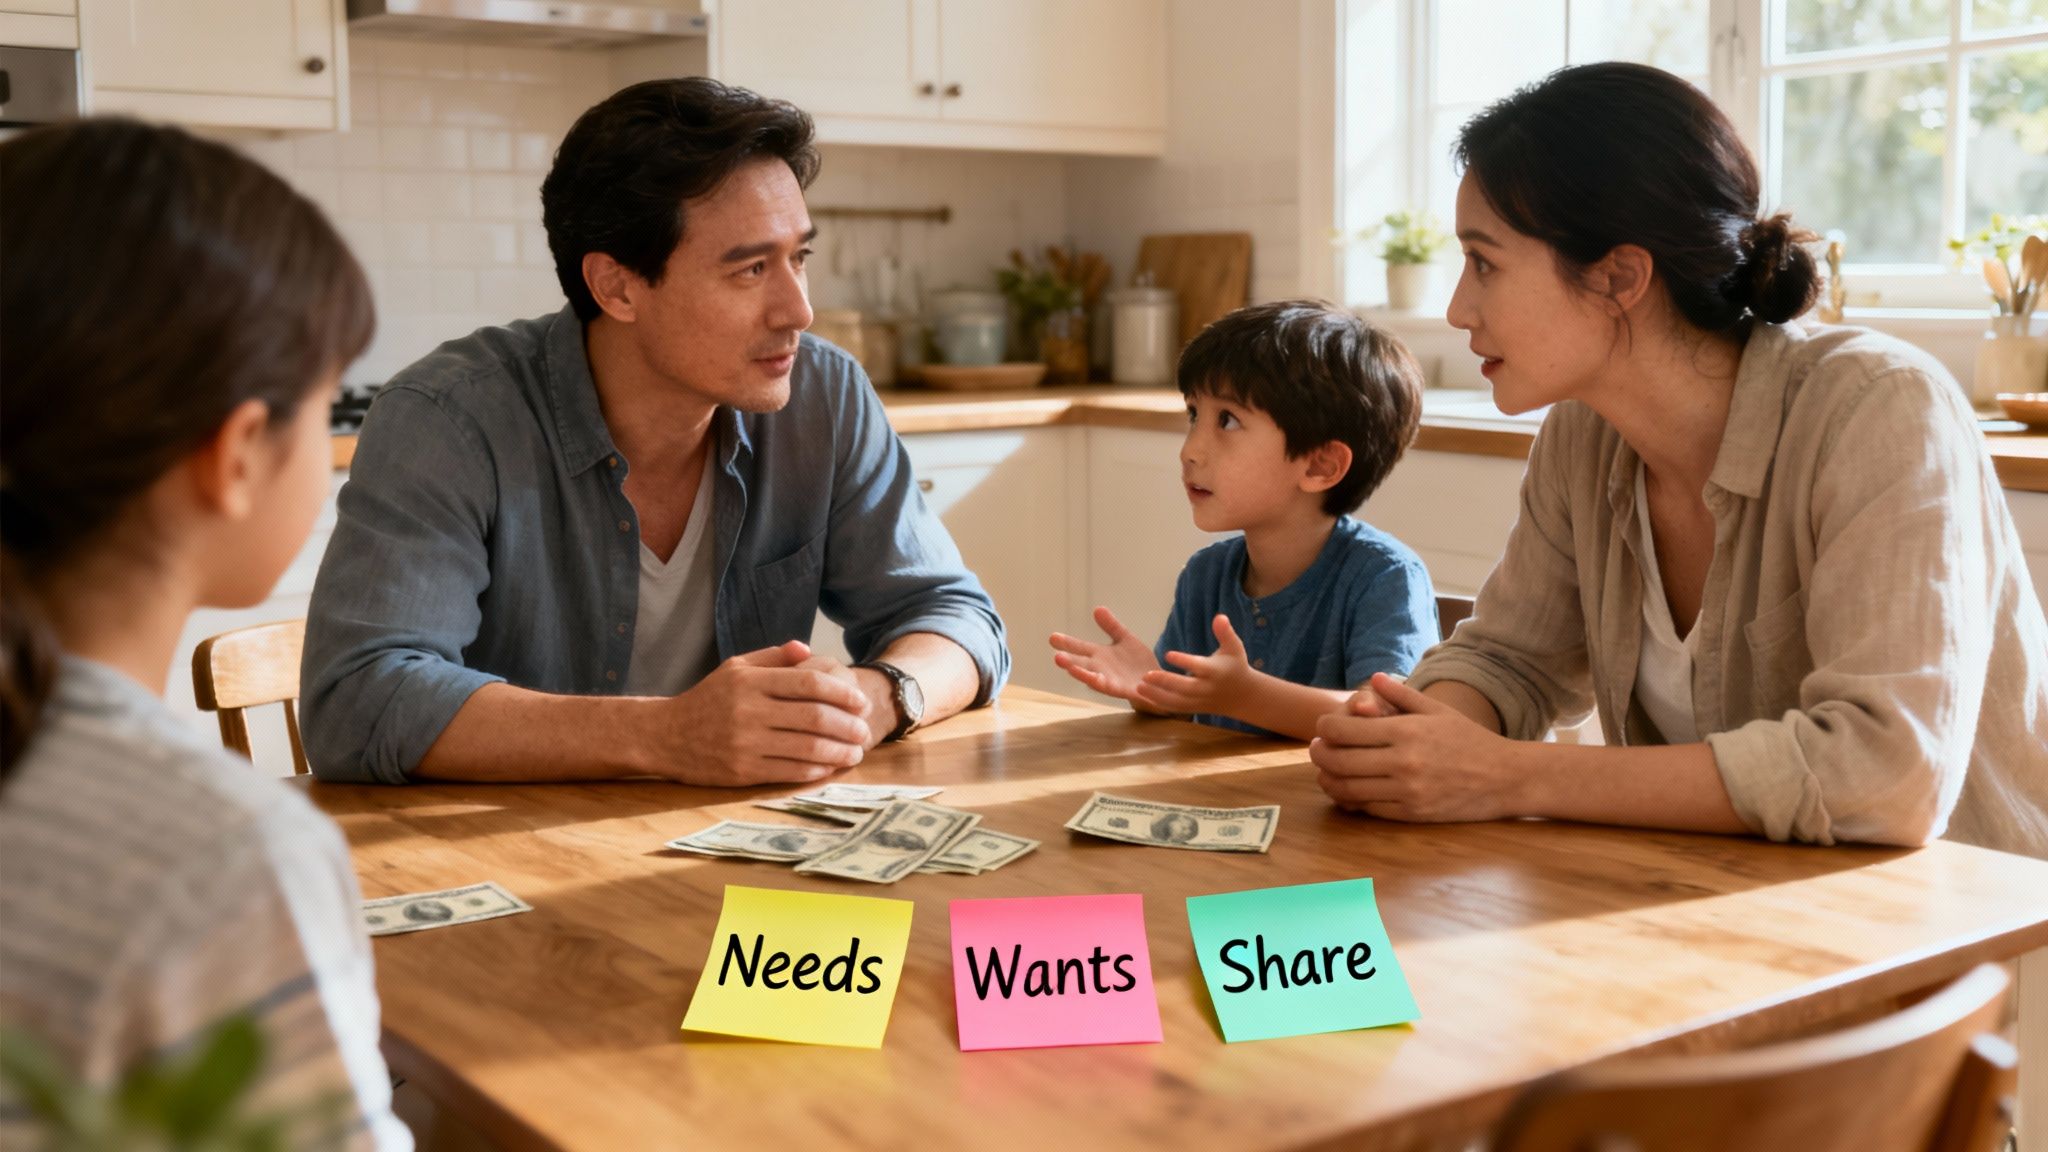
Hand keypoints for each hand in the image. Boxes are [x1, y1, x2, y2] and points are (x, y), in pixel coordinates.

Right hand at [652, 640, 872, 785]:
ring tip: (856, 752)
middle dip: (848, 726)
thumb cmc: (708, 699)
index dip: (842, 693)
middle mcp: (748, 711)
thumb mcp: (735, 668)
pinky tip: (830, 767)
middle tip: (865, 731)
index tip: (861, 702)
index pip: (809, 683)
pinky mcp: (742, 771)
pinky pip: (789, 771)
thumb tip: (809, 650)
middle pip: (814, 717)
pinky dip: (816, 770)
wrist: (665, 736)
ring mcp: (745, 743)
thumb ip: (774, 658)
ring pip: (807, 748)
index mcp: (750, 681)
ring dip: (839, 752)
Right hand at [1049, 607, 1162, 703]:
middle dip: (1069, 662)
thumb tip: (1097, 608)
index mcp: (1100, 655)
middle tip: (1056, 657)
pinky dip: (1104, 685)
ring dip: (1082, 675)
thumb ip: (1112, 626)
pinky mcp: (1123, 691)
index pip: (1080, 648)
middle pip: (1081, 664)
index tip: (1052, 637)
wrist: (1157, 682)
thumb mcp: (1125, 639)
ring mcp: (1111, 681)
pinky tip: (1097, 679)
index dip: (1067, 643)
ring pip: (1093, 679)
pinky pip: (1112, 689)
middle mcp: (1101, 669)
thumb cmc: (1137, 663)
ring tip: (1070, 670)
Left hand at [1134, 614, 1252, 714]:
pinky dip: (1160, 704)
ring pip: (1177, 701)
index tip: (1168, 654)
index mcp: (1215, 671)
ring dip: (1157, 695)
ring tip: (1139, 687)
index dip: (1184, 661)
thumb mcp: (1234, 647)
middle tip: (1145, 675)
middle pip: (1185, 687)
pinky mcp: (1194, 709)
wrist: (1244, 696)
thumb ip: (1225, 633)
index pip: (1198, 666)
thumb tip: (1219, 617)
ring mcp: (1200, 700)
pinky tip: (1144, 696)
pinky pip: (1176, 708)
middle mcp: (1207, 688)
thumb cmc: (1235, 665)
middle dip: (1165, 682)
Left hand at [1309, 673, 1521, 821]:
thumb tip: (1375, 678)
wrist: (1505, 778)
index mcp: (1406, 732)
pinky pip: (1369, 809)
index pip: (1344, 731)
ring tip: (1325, 771)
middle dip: (1318, 754)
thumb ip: (1402, 696)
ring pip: (1348, 790)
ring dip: (1328, 780)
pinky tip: (1348, 790)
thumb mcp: (1438, 711)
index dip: (1324, 728)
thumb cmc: (1470, 739)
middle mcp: (1402, 762)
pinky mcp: (1412, 814)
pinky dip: (1351, 800)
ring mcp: (1407, 791)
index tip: (1322, 727)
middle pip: (1338, 762)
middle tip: (1315, 749)